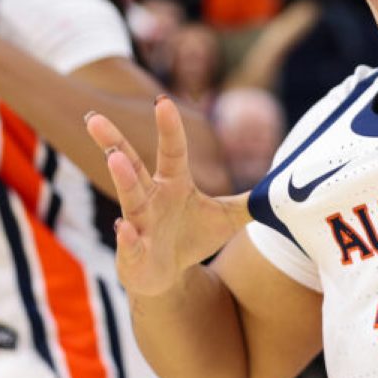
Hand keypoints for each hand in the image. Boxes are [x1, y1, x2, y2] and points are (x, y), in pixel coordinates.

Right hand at [87, 95, 249, 296]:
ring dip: (122, 178)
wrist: (169, 276)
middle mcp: (150, 198)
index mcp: (173, 184)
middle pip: (131, 164)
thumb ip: (251, 200)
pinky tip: (123, 227)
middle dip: (114, 142)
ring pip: (128, 197)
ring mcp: (138, 224)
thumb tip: (282, 186)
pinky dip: (126, 237)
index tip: (162, 100)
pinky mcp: (132, 253)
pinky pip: (129, 243)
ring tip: (115, 158)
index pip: (172, 150)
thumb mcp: (227, 218)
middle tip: (95, 118)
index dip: (169, 127)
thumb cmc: (193, 238)